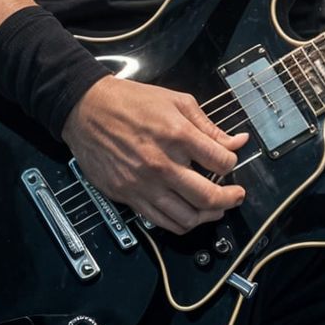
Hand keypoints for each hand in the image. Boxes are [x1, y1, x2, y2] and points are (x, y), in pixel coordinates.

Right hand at [62, 76, 247, 233]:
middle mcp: (162, 164)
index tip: (230, 162)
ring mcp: (143, 184)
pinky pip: (160, 222)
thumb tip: (237, 141)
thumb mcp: (177, 101)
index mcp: (177, 135)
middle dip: (230, 199)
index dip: (233, 163)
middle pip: (208, 197)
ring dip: (208, 217)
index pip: (222, 162)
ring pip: (186, 218)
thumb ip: (209, 126)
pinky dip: (181, 223)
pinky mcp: (127, 196)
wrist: (87, 110)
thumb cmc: (131, 102)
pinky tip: (189, 213)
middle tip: (236, 196)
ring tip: (215, 209)